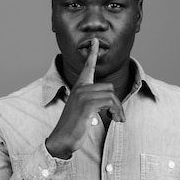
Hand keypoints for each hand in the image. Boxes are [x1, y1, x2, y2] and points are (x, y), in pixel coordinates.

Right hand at [46, 38, 125, 158]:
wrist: (62, 139)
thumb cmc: (73, 126)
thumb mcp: (83, 110)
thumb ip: (93, 101)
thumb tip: (109, 102)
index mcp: (78, 88)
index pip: (87, 67)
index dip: (92, 53)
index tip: (94, 41)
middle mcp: (80, 89)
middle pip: (109, 88)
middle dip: (117, 103)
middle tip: (117, 116)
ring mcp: (82, 96)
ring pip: (111, 95)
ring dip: (118, 109)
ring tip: (117, 119)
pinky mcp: (86, 105)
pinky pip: (109, 102)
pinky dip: (115, 111)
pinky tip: (113, 119)